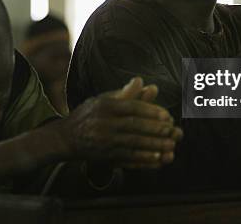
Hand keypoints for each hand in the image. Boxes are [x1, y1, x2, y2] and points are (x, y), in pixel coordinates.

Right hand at [53, 77, 182, 168]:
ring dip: (154, 146)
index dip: (151, 112)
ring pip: (133, 144)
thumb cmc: (89, 115)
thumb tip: (141, 80)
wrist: (65, 138)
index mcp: (105, 106)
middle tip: (174, 132)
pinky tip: (158, 159)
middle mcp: (103, 124)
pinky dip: (144, 160)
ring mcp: (104, 142)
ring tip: (171, 147)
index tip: (167, 116)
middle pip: (134, 126)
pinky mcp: (105, 157)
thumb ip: (124, 93)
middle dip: (156, 130)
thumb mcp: (103, 99)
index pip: (132, 108)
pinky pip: (128, 159)